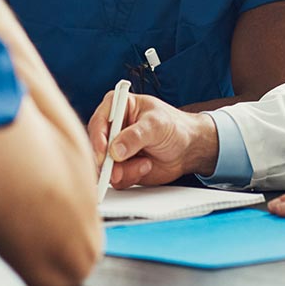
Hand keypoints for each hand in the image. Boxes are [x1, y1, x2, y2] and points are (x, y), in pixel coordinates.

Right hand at [86, 90, 218, 187]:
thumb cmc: (175, 127)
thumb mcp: (156, 125)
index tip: (104, 153)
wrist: (188, 148)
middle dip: (107, 162)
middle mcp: (112, 128)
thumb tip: (115, 150)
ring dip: (123, 171)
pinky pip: (116, 178)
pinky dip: (131, 176)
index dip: (98, 139)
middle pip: (96, 147)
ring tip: (145, 164)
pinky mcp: (121, 166)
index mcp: (117, 107)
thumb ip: (135, 136)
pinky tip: (146, 166)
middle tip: (117, 172)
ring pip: (105, 166)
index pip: (98, 122)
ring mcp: (115, 149)